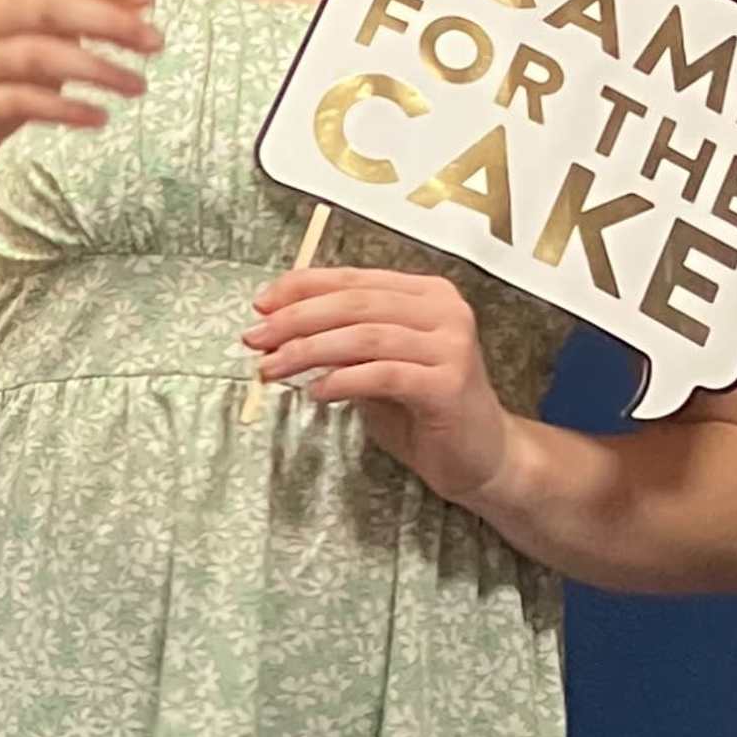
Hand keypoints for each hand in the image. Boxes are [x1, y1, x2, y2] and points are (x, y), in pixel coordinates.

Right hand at [0, 0, 160, 209]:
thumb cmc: (3, 69)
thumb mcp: (36, 33)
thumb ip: (77, 15)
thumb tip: (138, 9)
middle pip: (50, 8)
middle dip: (109, 22)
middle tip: (154, 42)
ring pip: (40, 56)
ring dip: (97, 69)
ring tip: (138, 86)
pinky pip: (24, 102)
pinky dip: (66, 109)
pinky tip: (99, 117)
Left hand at [243, 258, 512, 507]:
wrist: (480, 457)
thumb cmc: (422, 411)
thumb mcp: (375, 367)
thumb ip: (341, 342)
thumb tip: (278, 328)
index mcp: (426, 294)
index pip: (353, 279)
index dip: (302, 288)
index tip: (260, 305)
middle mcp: (444, 310)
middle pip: (356, 304)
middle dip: (296, 320)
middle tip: (255, 339)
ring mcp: (451, 345)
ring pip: (365, 336)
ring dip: (309, 351)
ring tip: (271, 369)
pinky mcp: (449, 384)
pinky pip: (384, 375)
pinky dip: (343, 381)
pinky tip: (315, 392)